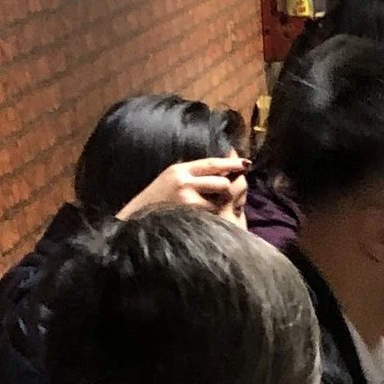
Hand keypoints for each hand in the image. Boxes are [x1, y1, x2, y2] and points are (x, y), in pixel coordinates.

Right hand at [116, 157, 248, 225]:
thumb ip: (191, 174)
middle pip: (221, 181)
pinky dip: (214, 216)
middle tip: (227, 194)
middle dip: (227, 188)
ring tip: (209, 209)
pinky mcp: (190, 215)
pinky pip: (212, 214)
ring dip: (220, 205)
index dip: (231, 163)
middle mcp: (183, 181)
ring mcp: (187, 199)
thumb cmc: (157, 201)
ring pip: (219, 200)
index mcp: (178, 170)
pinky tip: (207, 219)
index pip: (211, 164)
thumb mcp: (170, 179)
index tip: (247, 163)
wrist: (136, 219)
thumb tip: (219, 169)